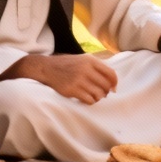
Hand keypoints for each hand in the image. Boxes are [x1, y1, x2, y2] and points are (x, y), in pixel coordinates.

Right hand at [0, 53, 118, 104]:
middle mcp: (86, 69)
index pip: (111, 74)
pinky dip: (90, 101)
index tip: (113, 89)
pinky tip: (86, 99)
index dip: (114, 83)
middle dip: (106, 92)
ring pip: (99, 94)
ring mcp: (79, 80)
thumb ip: (96, 67)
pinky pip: (89, 100)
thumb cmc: (66, 65)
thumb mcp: (82, 60)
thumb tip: (112, 82)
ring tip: (93, 97)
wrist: (46, 68)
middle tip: (102, 94)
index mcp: (90, 60)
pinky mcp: (72, 90)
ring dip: (98, 98)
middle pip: (105, 85)